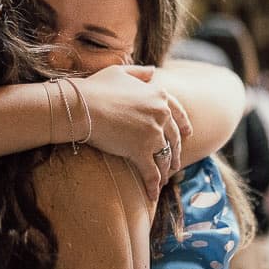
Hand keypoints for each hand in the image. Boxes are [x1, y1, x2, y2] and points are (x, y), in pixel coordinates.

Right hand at [73, 65, 191, 197]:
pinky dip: (153, 186)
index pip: (178, 113)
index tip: (187, 135)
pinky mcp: (141, 151)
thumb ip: (139, 72)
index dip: (184, 126)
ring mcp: (153, 133)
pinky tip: (152, 196)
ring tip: (162, 180)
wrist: (81, 106)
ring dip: (165, 171)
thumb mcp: (120, 72)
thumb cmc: (95, 88)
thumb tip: (152, 72)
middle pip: (174, 138)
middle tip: (174, 163)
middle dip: (175, 152)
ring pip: (165, 157)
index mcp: (159, 95)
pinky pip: (151, 173)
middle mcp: (161, 114)